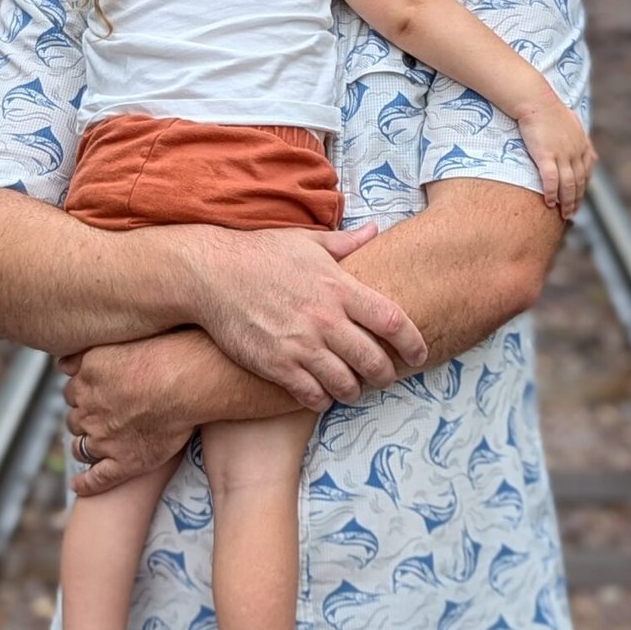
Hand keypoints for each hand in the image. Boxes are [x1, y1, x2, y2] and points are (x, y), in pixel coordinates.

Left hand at [62, 339, 194, 496]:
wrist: (186, 380)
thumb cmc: (161, 354)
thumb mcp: (112, 343)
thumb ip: (83, 354)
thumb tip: (61, 366)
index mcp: (86, 382)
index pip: (73, 393)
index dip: (83, 395)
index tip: (93, 396)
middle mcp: (90, 412)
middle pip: (75, 420)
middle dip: (83, 419)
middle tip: (98, 418)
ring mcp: (105, 440)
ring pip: (82, 448)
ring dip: (83, 447)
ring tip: (90, 448)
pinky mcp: (125, 462)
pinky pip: (98, 479)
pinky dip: (85, 484)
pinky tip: (78, 484)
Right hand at [184, 221, 427, 409]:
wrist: (210, 274)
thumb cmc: (259, 254)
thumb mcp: (306, 242)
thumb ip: (345, 242)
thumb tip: (374, 230)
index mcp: (338, 287)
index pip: (391, 320)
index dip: (412, 341)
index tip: (420, 353)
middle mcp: (325, 319)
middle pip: (374, 360)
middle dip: (386, 374)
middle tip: (385, 377)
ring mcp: (301, 344)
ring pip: (346, 383)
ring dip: (354, 390)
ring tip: (353, 388)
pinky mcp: (276, 364)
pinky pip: (312, 394)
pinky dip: (323, 399)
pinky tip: (322, 395)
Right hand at [514, 96, 597, 218]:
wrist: (536, 101)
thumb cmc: (550, 109)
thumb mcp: (574, 123)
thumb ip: (583, 139)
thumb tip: (593, 153)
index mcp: (582, 145)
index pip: (586, 173)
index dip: (583, 189)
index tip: (579, 200)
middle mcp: (575, 152)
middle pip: (579, 182)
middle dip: (577, 200)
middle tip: (572, 214)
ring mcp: (562, 154)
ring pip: (568, 185)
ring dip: (567, 202)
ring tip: (564, 214)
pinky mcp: (546, 155)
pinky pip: (551, 180)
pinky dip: (552, 193)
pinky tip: (550, 202)